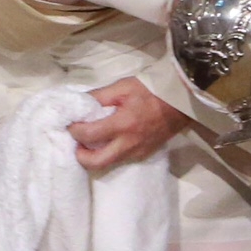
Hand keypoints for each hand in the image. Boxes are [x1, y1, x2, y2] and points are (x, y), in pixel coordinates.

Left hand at [67, 77, 189, 171]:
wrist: (180, 102)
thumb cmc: (150, 91)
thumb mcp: (122, 87)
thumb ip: (99, 96)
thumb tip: (80, 103)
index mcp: (122, 124)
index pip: (89, 134)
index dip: (74, 131)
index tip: (70, 124)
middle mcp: (129, 144)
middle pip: (97, 162)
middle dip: (81, 156)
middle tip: (76, 143)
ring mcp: (137, 152)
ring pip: (108, 164)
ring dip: (94, 156)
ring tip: (90, 141)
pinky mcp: (144, 155)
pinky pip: (120, 160)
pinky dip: (109, 153)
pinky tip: (107, 141)